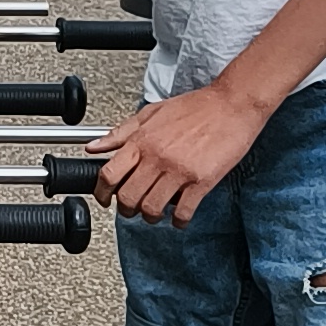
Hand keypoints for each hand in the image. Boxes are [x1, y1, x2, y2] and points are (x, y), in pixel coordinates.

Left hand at [98, 77, 265, 225]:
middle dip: (126, 209)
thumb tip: (93, 147)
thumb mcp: (151, 113)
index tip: (104, 199)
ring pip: (152, 208)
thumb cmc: (196, 107)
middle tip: (131, 208)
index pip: (109, 174)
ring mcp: (179, 171)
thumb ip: (120, 133)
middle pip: (128, 197)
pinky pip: (183, 212)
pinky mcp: (202, 181)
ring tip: (155, 213)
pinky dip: (178, 221)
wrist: (232, 104)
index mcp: (142, 140)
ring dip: (150, 216)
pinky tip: (179, 218)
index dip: (101, 192)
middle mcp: (157, 157)